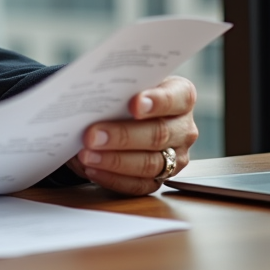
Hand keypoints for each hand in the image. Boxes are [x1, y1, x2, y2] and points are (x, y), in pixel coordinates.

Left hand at [69, 75, 198, 194]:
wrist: (120, 113)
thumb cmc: (124, 94)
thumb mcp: (124, 84)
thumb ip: (117, 87)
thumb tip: (88, 94)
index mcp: (181, 97)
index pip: (178, 98)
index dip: (158, 102)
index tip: (134, 105)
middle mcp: (183, 128)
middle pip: (159, 134)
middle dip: (122, 135)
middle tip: (92, 135)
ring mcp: (176, 156)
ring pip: (150, 163)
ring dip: (114, 161)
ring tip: (86, 155)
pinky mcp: (160, 178)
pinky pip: (139, 185)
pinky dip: (113, 178)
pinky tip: (92, 170)